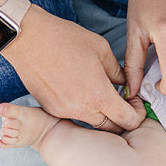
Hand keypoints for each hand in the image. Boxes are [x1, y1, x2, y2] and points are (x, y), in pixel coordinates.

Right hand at [2, 6, 140, 130]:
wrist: (27, 38)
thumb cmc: (64, 39)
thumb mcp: (101, 49)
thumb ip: (117, 71)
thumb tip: (125, 84)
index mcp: (98, 95)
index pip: (127, 120)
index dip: (137, 114)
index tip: (136, 103)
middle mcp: (81, 109)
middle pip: (110, 127)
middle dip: (121, 118)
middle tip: (123, 102)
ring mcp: (63, 111)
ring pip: (91, 123)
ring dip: (101, 115)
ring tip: (102, 95)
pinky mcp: (49, 108)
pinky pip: (73, 116)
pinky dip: (82, 110)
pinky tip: (82, 92)